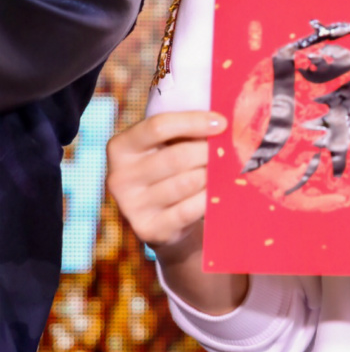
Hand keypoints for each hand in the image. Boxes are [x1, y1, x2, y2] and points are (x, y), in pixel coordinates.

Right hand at [106, 109, 224, 253]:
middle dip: (208, 152)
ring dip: (211, 175)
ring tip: (225, 171)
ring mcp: (132, 206)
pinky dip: (209, 198)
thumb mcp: (165, 147)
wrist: (161, 221)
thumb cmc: (167, 172)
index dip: (193, 122)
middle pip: (176, 156)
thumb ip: (184, 132)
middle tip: (228, 152)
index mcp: (120, 148)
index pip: (157, 127)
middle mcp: (119, 177)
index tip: (222, 123)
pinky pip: (189, 209)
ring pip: (186, 183)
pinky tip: (219, 192)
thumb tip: (222, 122)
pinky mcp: (149, 229)